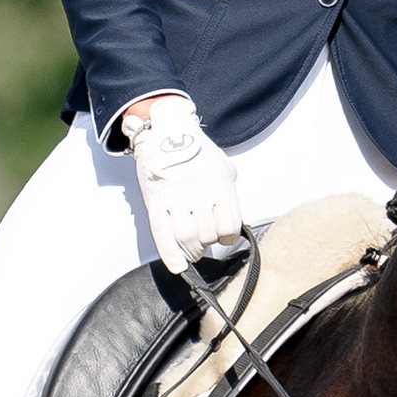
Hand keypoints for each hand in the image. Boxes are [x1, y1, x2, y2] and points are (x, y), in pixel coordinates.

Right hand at [123, 98, 242, 275]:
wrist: (166, 131)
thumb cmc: (197, 152)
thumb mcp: (225, 170)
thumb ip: (232, 199)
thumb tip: (241, 228)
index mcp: (219, 181)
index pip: (229, 225)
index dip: (228, 238)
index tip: (225, 238)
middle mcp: (197, 189)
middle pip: (208, 234)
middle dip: (209, 244)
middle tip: (206, 243)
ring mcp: (174, 195)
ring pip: (187, 237)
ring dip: (192, 251)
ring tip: (194, 250)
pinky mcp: (155, 200)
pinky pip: (162, 233)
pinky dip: (170, 254)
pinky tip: (177, 265)